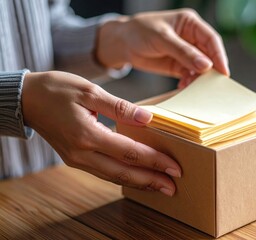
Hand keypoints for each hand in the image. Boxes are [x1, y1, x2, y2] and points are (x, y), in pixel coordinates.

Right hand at [22, 71, 180, 195]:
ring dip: (139, 183)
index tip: (174, 168)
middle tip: (173, 187)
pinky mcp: (75, 159)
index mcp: (87, 135)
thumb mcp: (90, 91)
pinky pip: (103, 173)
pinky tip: (137, 177)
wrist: (26, 99)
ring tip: (160, 186)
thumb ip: (120, 107)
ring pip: (113, 177)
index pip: (129, 153)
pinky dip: (123, 177)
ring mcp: (77, 159)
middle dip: (151, 181)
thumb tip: (147, 119)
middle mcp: (81, 153)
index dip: (154, 161)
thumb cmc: (57, 90)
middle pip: (123, 173)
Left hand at [96, 8, 229, 87]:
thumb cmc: (140, 31)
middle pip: (209, 55)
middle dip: (211, 70)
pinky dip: (189, 83)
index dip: (219, 56)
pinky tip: (184, 87)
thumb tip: (206, 65)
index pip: (211, 40)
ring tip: (194, 88)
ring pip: (201, 68)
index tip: (223, 72)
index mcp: (190, 23)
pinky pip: (190, 76)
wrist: (122, 43)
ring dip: (200, 79)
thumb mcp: (162, 39)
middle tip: (212, 85)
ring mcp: (186, 53)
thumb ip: (183, 52)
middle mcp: (192, 38)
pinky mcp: (179, 66)